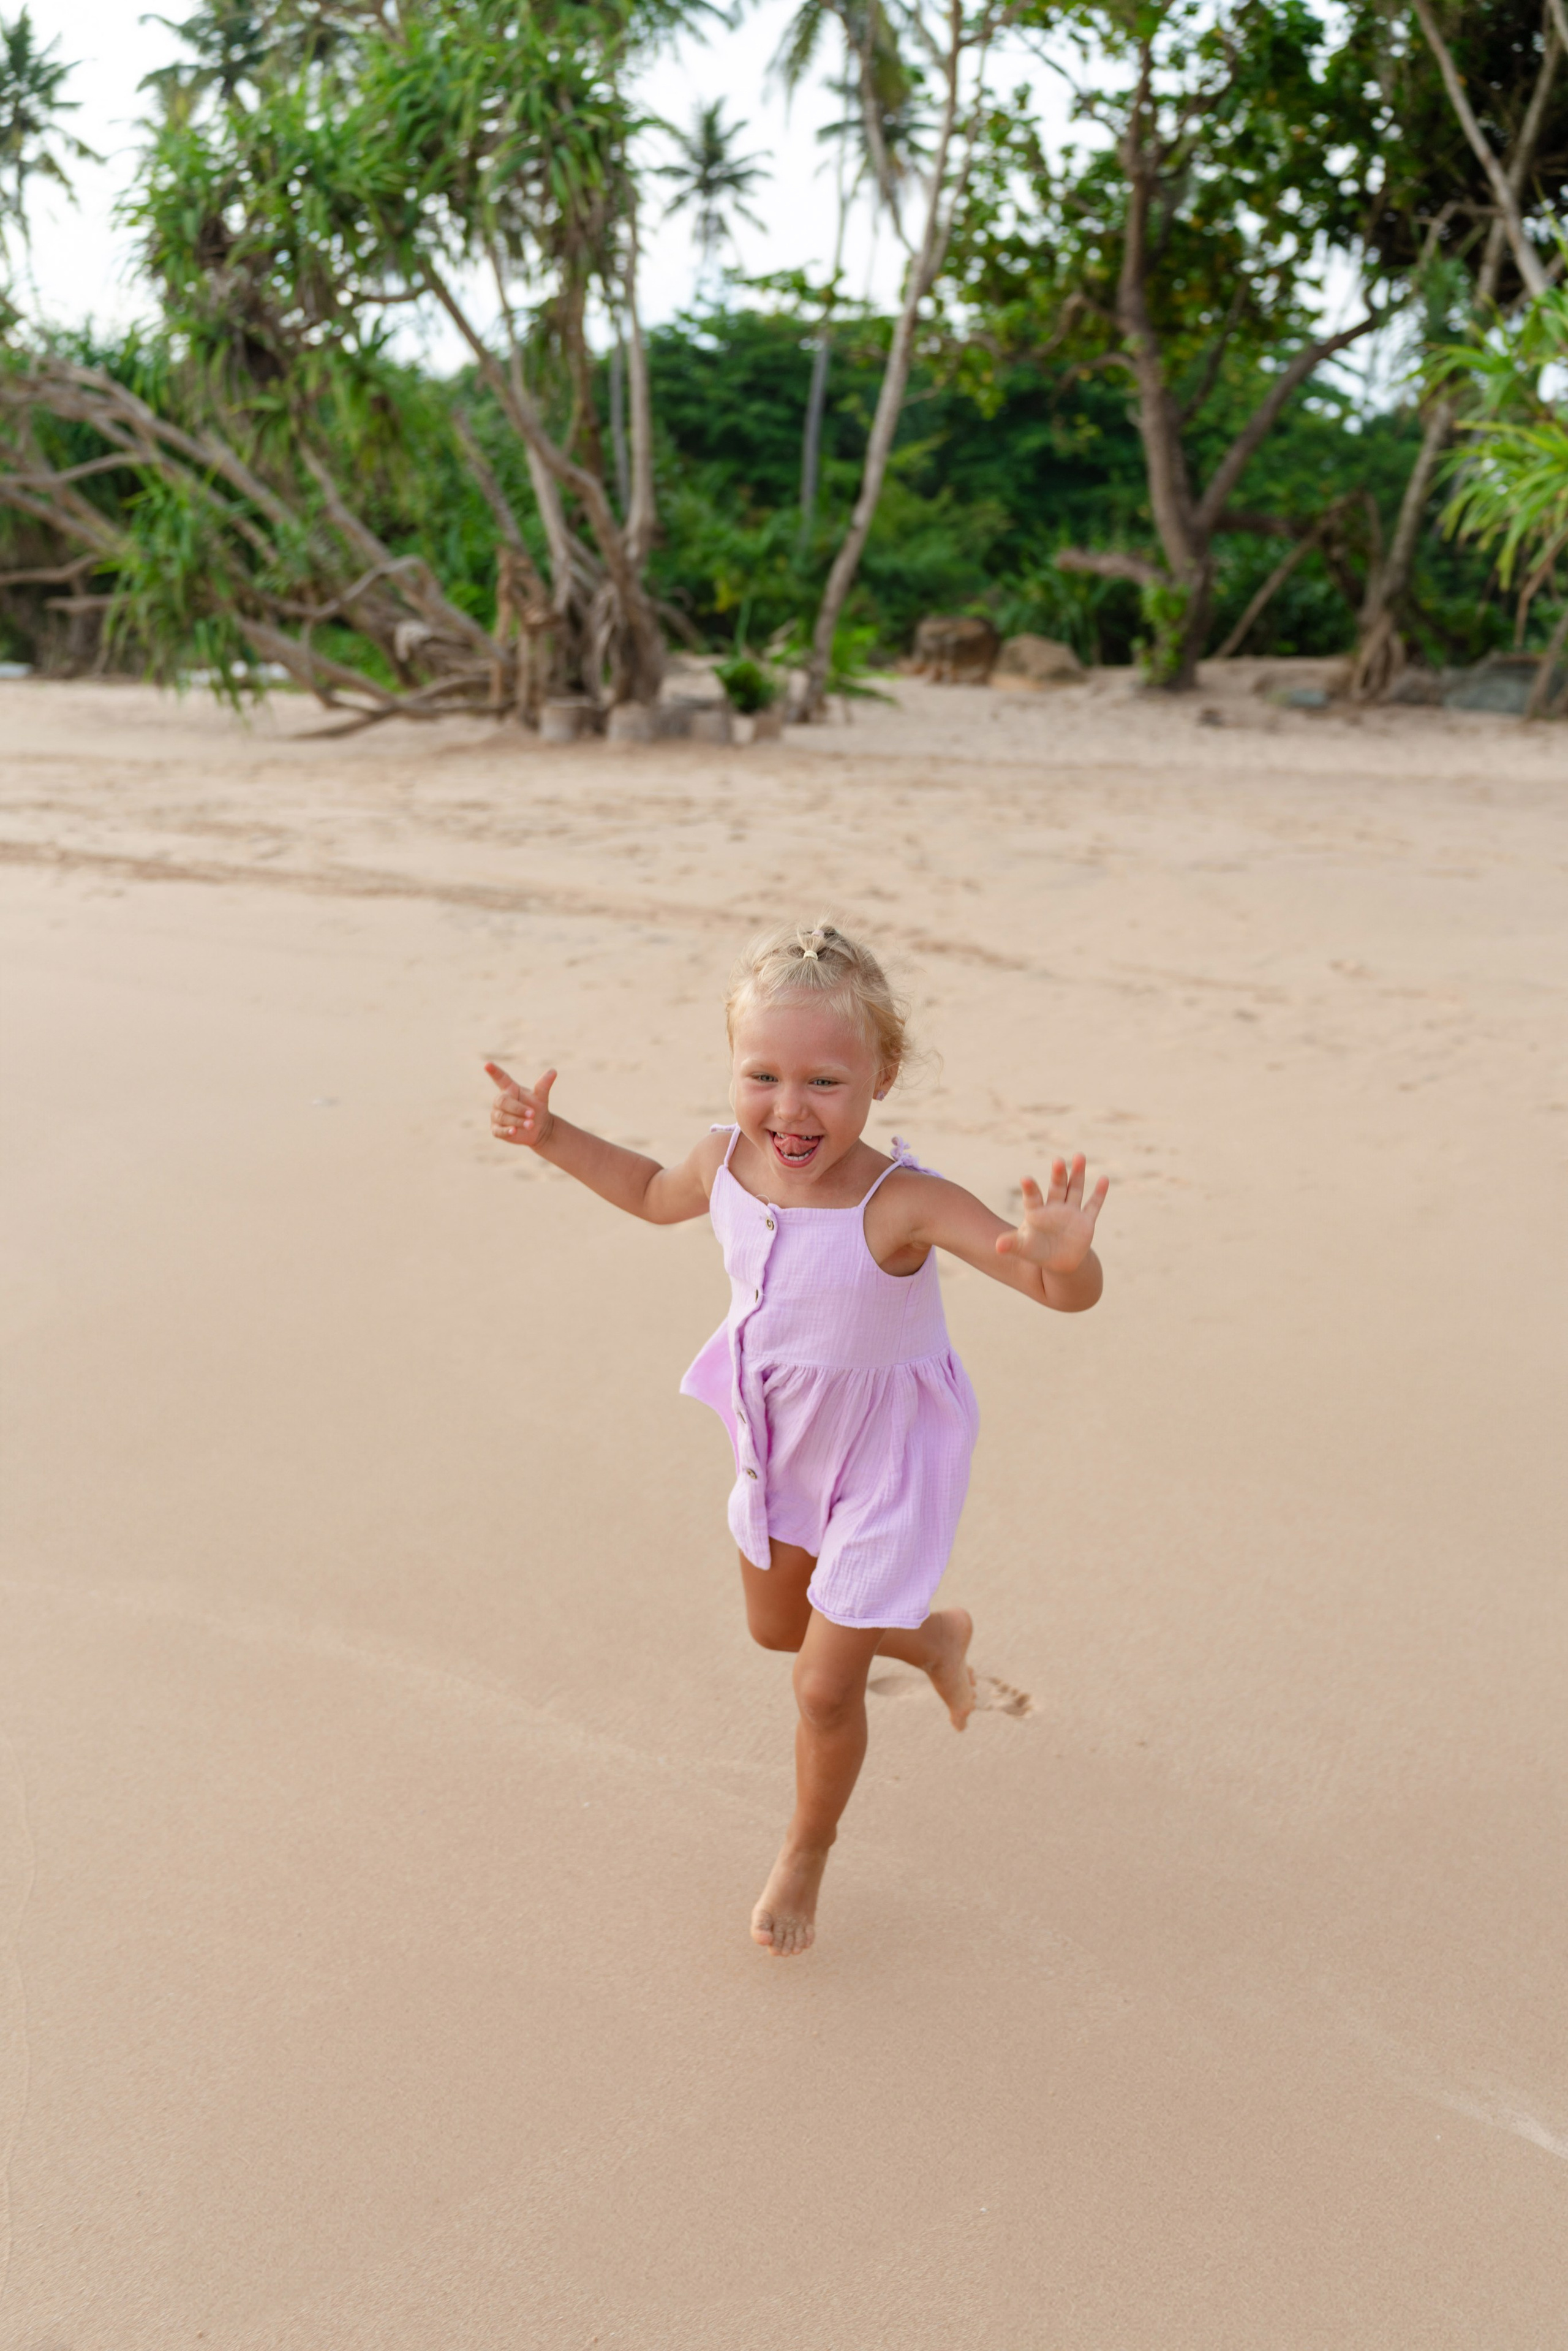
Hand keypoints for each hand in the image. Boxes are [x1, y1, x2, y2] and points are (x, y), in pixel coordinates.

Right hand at [486, 1060, 556, 1148]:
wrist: (539, 1129)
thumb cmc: (537, 1108)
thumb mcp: (541, 1097)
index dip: (494, 1072)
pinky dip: (506, 1130)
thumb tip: (553, 1071)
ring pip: (503, 1117)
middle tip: (532, 1113)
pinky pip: (499, 1130)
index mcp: (509, 1089)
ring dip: (517, 1120)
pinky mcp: (496, 1129)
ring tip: (531, 1124)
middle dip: (518, 1108)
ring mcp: (496, 1115)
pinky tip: (514, 1131)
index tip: (487, 1064)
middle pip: (503, 1101)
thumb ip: (544, 1084)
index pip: (500, 1078)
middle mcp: (500, 1101)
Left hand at [996, 1155, 1107, 1275]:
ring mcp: (1071, 1212)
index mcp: (1037, 1212)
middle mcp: (1054, 1207)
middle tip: (1057, 1161)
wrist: (1057, 1260)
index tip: (1025, 1179)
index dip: (1030, 1189)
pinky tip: (1104, 1179)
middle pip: (1057, 1188)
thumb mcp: (1023, 1248)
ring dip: (1077, 1174)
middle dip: (1058, 1175)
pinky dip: (1099, 1194)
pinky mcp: (1085, 1221)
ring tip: (1079, 1156)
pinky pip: (1093, 1206)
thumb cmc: (1036, 1250)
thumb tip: (997, 1246)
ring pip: (1075, 1190)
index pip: (1032, 1198)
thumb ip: (1012, 1244)